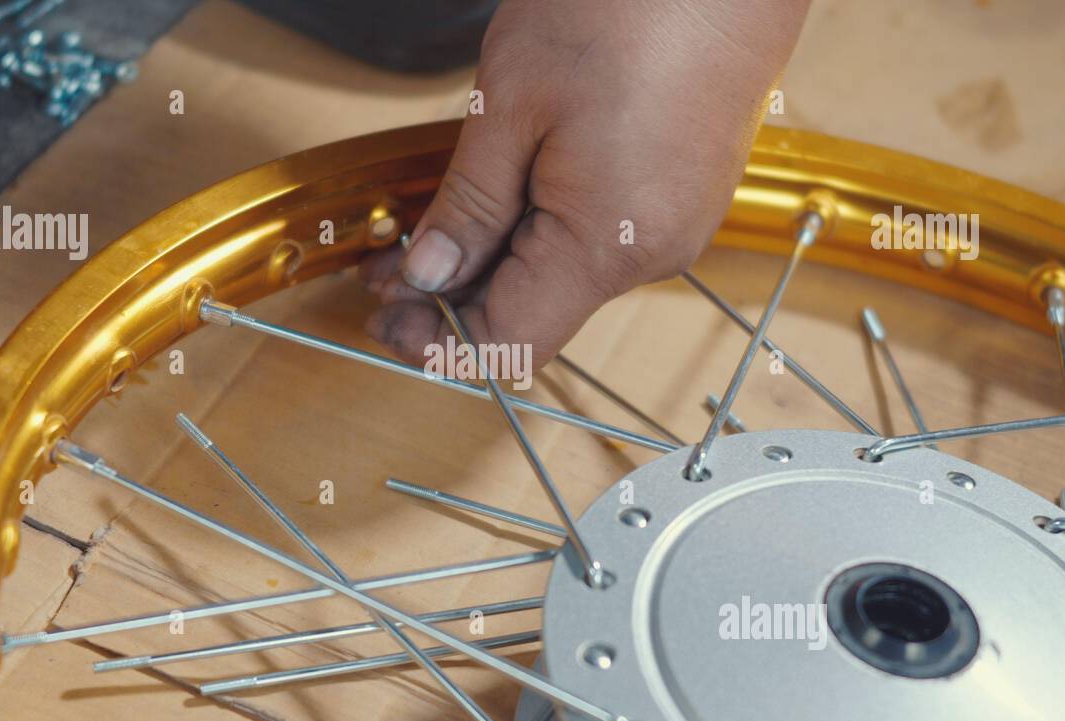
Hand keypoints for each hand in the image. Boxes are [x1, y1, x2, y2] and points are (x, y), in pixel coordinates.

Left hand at [359, 0, 807, 370]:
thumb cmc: (627, 8)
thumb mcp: (510, 107)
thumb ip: (469, 208)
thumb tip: (431, 277)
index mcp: (608, 245)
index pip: (511, 342)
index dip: (440, 343)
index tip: (385, 319)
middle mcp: (650, 252)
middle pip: (535, 313)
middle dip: (454, 299)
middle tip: (385, 271)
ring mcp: (674, 223)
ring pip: (561, 276)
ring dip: (491, 264)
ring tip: (426, 233)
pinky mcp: (680, 193)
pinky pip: (593, 239)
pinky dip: (536, 233)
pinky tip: (496, 201)